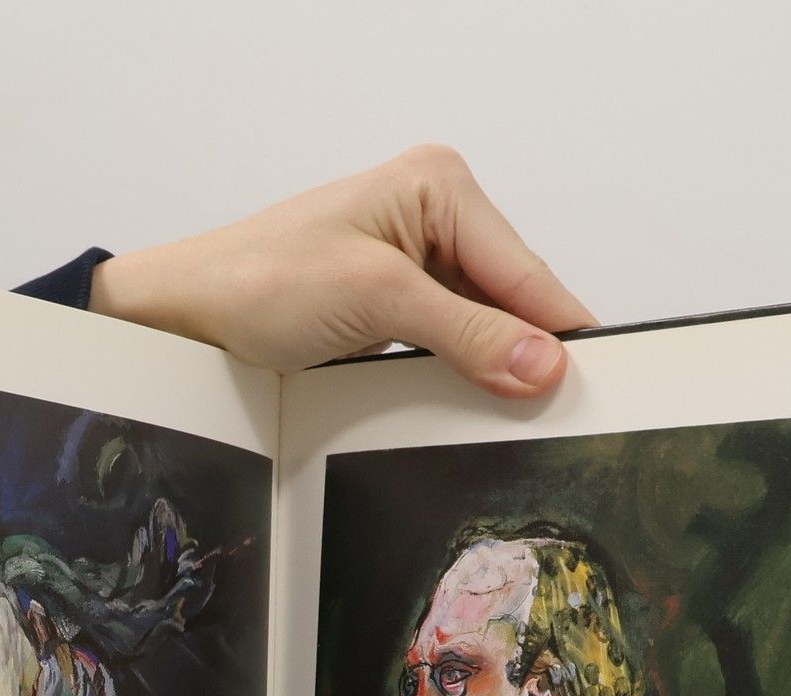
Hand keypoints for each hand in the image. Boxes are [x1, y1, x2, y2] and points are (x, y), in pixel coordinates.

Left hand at [90, 145, 597, 397]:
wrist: (190, 313)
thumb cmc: (260, 282)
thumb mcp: (377, 303)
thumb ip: (466, 333)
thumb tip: (541, 363)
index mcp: (440, 185)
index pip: (526, 270)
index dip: (562, 332)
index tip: (600, 384)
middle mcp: (436, 213)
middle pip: (515, 297)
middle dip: (530, 352)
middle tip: (560, 413)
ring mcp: (418, 259)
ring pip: (488, 324)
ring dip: (498, 367)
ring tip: (519, 412)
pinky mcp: (399, 302)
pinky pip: (456, 341)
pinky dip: (467, 372)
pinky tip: (475, 401)